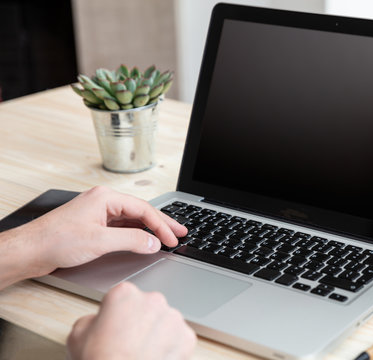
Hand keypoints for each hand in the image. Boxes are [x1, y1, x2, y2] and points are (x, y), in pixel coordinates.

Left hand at [0, 186, 186, 286]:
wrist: (30, 250)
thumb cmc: (56, 240)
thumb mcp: (100, 242)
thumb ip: (131, 241)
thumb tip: (153, 242)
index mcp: (106, 198)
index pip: (143, 210)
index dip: (161, 225)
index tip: (172, 239)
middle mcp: (103, 202)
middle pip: (140, 212)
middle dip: (162, 223)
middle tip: (180, 232)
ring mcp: (98, 214)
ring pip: (132, 220)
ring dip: (149, 229)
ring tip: (167, 237)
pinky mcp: (94, 226)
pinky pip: (121, 227)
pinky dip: (136, 234)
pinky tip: (144, 241)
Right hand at [67, 281, 196, 358]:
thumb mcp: (78, 334)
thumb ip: (93, 319)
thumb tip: (99, 321)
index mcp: (125, 294)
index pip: (125, 297)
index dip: (119, 314)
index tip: (117, 326)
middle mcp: (153, 300)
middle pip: (149, 308)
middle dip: (142, 323)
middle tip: (130, 343)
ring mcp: (172, 318)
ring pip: (166, 323)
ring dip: (158, 335)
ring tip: (143, 353)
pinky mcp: (187, 337)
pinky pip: (180, 340)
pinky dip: (172, 349)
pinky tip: (157, 358)